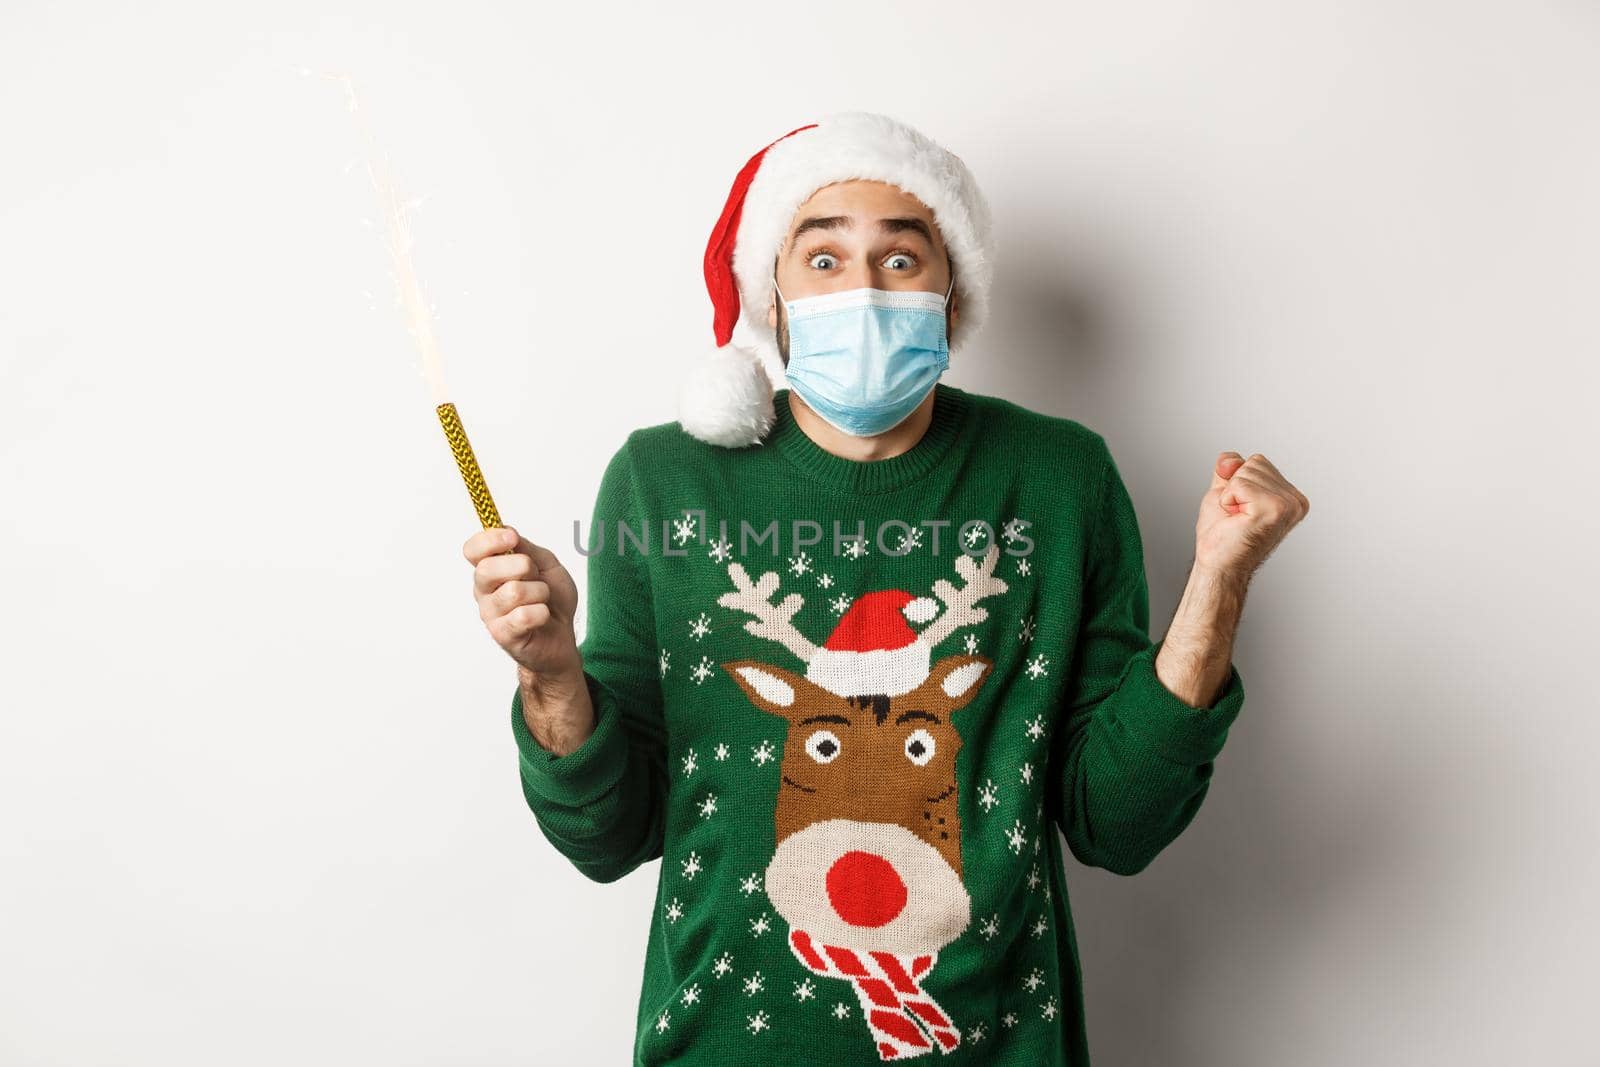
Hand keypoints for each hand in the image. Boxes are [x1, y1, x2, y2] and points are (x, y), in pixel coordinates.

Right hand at [464, 525, 581, 678]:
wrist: (563, 634)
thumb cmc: (551, 598)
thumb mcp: (545, 564)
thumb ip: (526, 548)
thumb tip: (506, 531)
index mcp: (491, 568)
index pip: (472, 550)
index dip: (489, 540)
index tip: (512, 538)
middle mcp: (484, 590)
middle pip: (487, 569)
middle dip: (522, 566)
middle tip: (536, 576)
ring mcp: (490, 614)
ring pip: (513, 591)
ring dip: (540, 592)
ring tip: (543, 600)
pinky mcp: (502, 634)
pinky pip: (524, 615)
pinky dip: (542, 612)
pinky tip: (542, 617)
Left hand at [1194, 452, 1309, 579]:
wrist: (1218, 564)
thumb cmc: (1223, 534)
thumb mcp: (1225, 490)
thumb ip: (1230, 467)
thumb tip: (1230, 460)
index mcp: (1292, 497)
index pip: (1258, 461)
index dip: (1237, 482)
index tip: (1241, 509)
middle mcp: (1296, 501)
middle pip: (1254, 463)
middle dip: (1234, 487)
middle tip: (1237, 516)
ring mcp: (1288, 505)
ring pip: (1246, 472)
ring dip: (1231, 496)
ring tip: (1238, 519)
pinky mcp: (1274, 510)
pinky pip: (1239, 484)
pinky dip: (1228, 500)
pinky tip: (1237, 520)